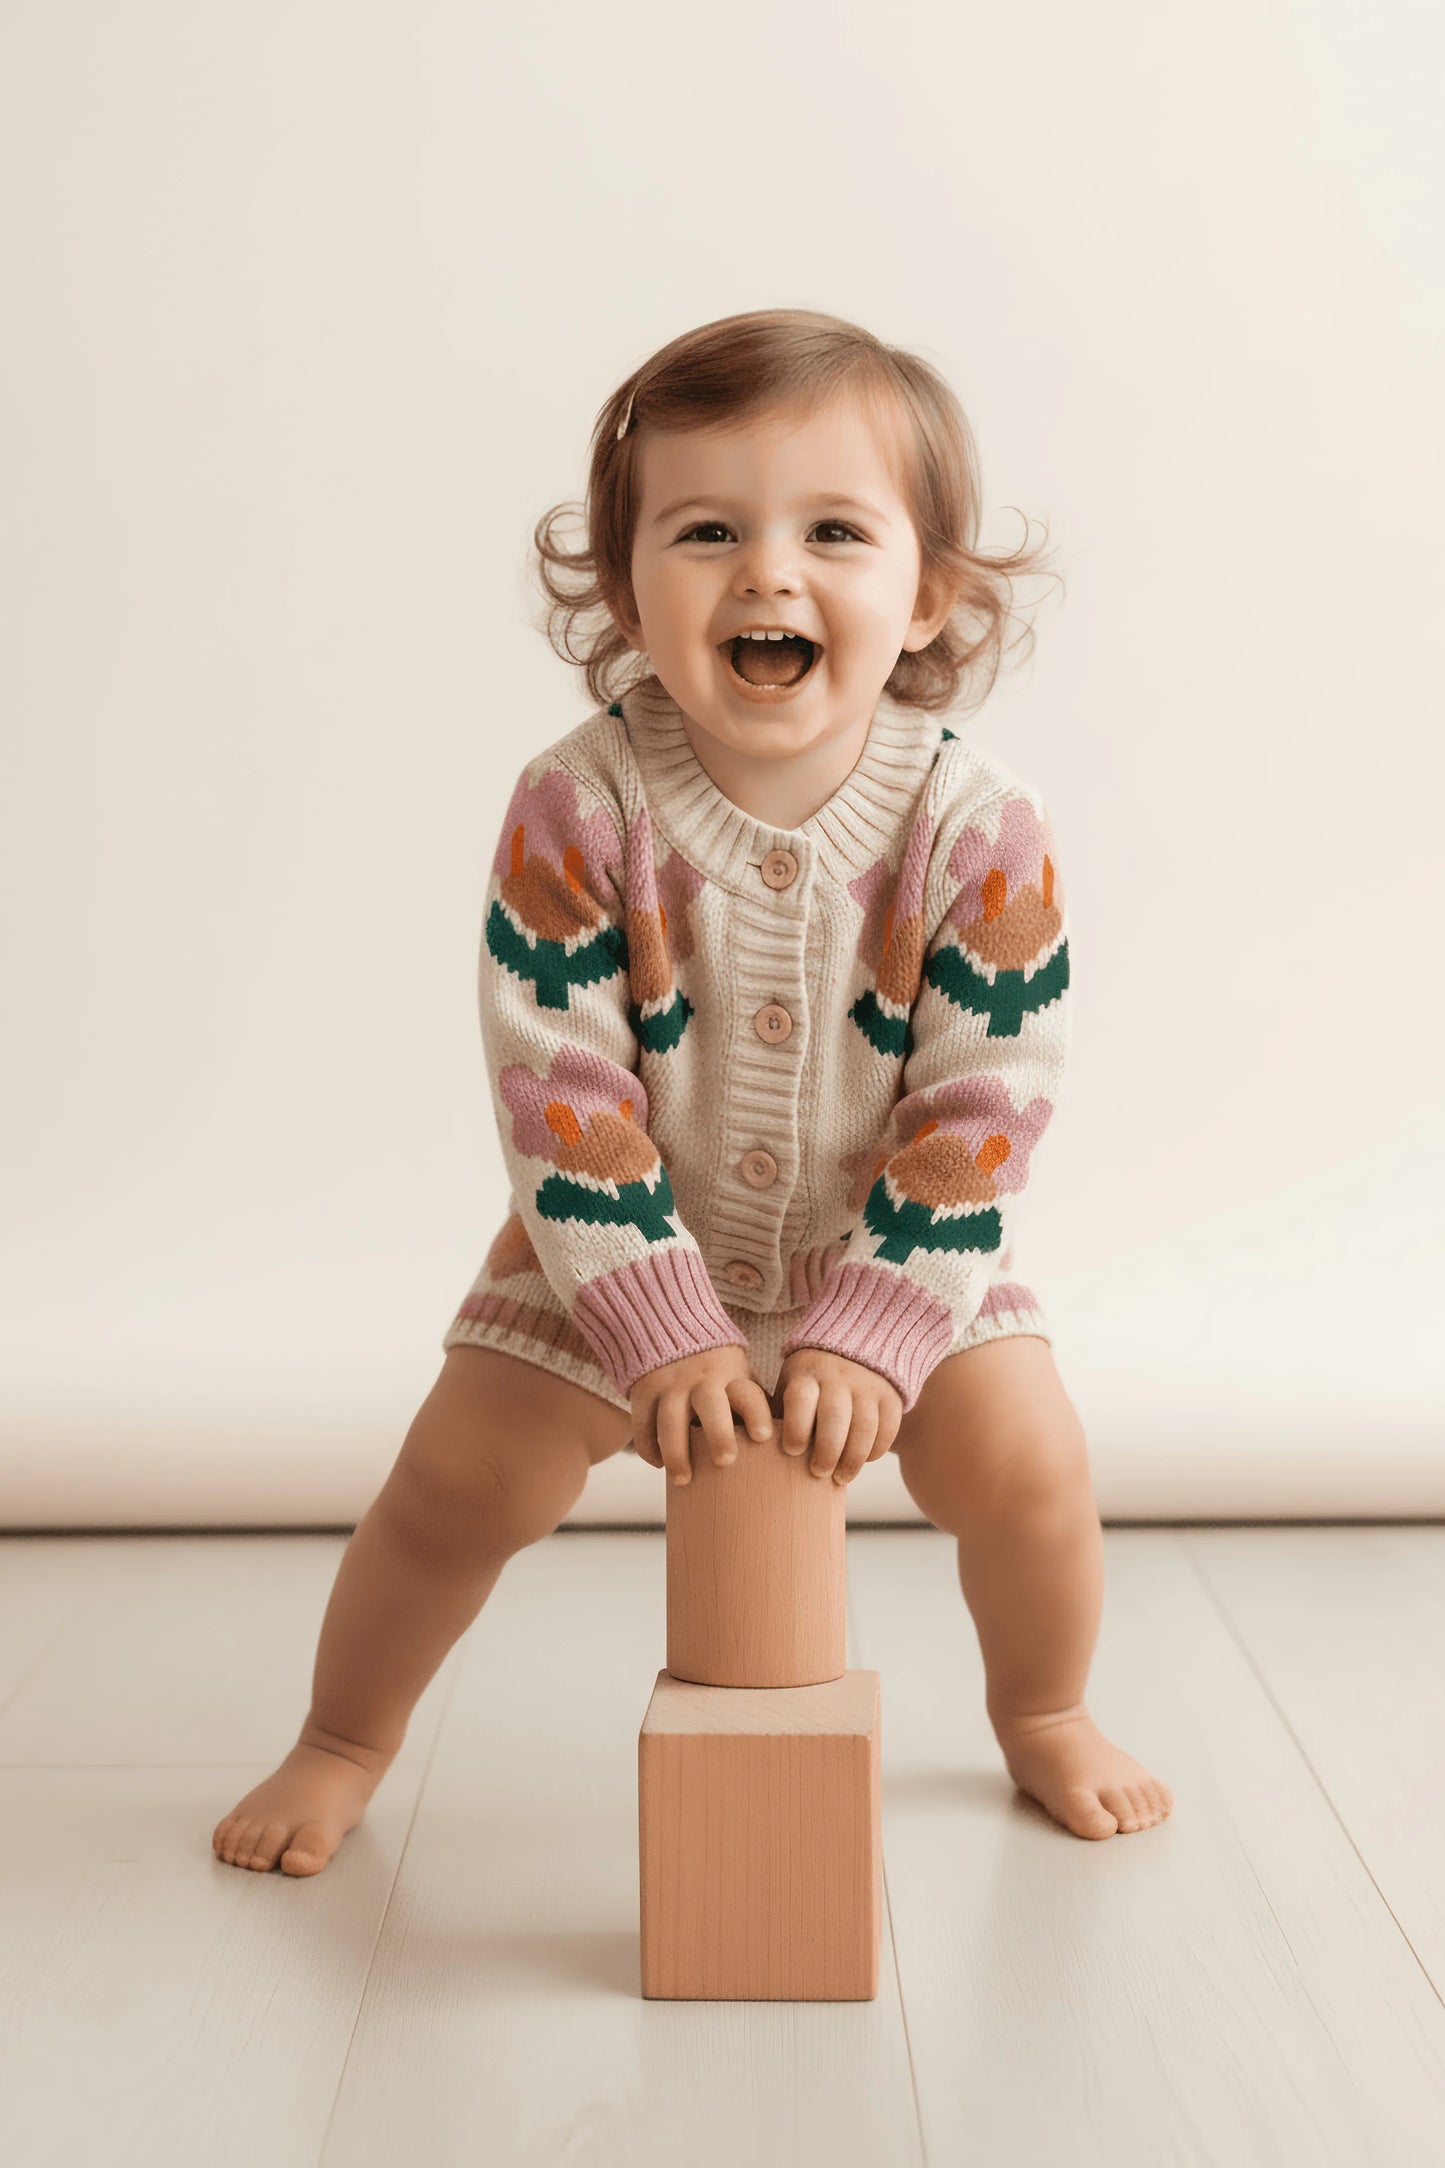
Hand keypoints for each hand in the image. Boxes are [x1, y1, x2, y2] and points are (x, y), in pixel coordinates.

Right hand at [629, 1343, 775, 1485]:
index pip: (747, 1393)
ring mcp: (670, 1385)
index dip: (756, 1413)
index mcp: (732, 1378)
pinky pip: (643, 1422)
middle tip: (726, 1460)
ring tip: (683, 1479)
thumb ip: (756, 1409)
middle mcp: (702, 1380)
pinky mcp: (644, 1392)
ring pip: (671, 1419)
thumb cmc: (719, 1376)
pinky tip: (658, 1464)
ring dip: (677, 1450)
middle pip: (710, 1404)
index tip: (764, 1436)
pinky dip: (649, 1446)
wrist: (671, 1333)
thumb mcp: (740, 1380)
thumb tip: (788, 1451)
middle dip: (719, 1432)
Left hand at [774, 1348, 902, 1485]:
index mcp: (807, 1373)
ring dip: (853, 1459)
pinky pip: (887, 1428)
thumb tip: (759, 1455)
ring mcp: (868, 1384)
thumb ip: (778, 1416)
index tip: (792, 1450)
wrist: (851, 1351)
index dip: (796, 1429)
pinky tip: (862, 1461)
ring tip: (841, 1478)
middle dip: (827, 1452)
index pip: (801, 1400)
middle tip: (818, 1473)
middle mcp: (839, 1375)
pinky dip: (876, 1450)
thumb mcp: (790, 1388)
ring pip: (864, 1427)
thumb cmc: (809, 1385)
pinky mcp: (891, 1395)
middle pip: (835, 1417)